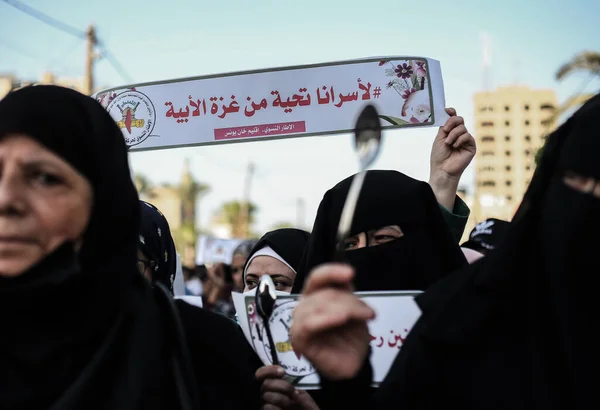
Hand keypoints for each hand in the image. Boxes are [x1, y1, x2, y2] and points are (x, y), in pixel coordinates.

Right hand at [256, 366, 319, 409]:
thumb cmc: (301, 403)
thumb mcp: (299, 389)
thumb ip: (290, 381)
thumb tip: (283, 371)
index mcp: (272, 383)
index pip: (261, 373)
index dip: (269, 370)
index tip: (282, 372)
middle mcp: (265, 392)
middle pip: (266, 383)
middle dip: (283, 386)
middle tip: (293, 391)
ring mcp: (264, 403)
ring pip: (266, 395)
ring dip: (283, 399)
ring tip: (292, 403)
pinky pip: (268, 407)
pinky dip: (278, 409)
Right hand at [290, 264, 374, 380]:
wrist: (355, 363)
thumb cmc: (351, 336)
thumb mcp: (355, 309)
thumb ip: (347, 293)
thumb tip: (346, 273)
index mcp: (316, 295)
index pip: (317, 277)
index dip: (331, 272)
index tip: (350, 273)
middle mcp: (305, 305)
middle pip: (325, 293)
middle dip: (350, 300)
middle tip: (368, 313)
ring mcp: (300, 322)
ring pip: (319, 305)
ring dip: (345, 309)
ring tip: (363, 318)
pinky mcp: (299, 338)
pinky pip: (309, 325)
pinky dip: (326, 319)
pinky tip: (341, 319)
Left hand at [429, 108, 475, 209]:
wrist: (442, 170)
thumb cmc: (439, 156)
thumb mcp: (439, 138)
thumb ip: (444, 126)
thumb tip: (448, 112)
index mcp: (450, 132)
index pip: (453, 118)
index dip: (451, 112)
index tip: (447, 110)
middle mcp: (459, 135)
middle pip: (459, 119)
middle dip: (452, 122)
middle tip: (445, 130)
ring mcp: (466, 140)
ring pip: (462, 128)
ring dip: (453, 134)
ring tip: (448, 143)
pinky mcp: (471, 146)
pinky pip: (468, 136)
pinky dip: (460, 139)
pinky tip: (455, 146)